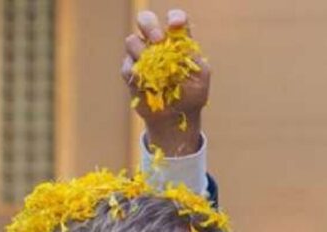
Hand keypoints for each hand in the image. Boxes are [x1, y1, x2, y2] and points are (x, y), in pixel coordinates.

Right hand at [121, 9, 209, 155]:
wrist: (177, 118)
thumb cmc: (192, 94)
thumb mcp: (200, 76)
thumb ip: (192, 57)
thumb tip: (176, 44)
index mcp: (177, 40)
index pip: (175, 19)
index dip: (174, 18)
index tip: (175, 25)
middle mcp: (156, 43)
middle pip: (145, 20)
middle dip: (150, 26)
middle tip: (158, 41)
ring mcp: (141, 56)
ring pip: (132, 41)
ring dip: (142, 52)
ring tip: (155, 69)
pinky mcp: (130, 72)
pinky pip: (126, 66)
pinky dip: (136, 73)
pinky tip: (148, 84)